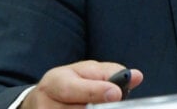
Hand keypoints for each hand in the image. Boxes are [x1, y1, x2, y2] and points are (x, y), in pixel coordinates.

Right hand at [21, 61, 143, 108]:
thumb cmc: (69, 85)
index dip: (95, 92)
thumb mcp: (86, 72)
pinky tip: (94, 108)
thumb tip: (136, 76)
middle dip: (98, 107)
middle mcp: (45, 104)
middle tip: (114, 101)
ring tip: (99, 103)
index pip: (72, 89)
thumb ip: (110, 73)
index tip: (115, 93)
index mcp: (54, 82)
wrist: (40, 102)